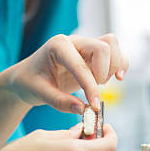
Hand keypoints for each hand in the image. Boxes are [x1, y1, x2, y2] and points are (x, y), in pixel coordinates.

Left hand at [5, 34, 128, 113]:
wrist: (28, 77)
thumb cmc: (30, 82)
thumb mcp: (38, 94)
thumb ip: (59, 102)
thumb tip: (82, 109)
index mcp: (58, 46)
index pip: (81, 64)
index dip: (90, 86)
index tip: (93, 105)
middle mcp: (74, 41)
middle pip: (103, 47)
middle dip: (103, 72)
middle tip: (93, 90)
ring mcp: (85, 46)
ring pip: (112, 44)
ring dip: (114, 66)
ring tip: (102, 83)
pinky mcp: (94, 55)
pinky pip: (116, 52)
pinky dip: (121, 64)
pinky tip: (118, 78)